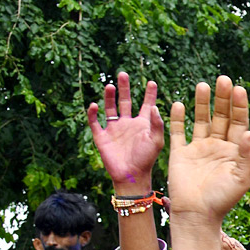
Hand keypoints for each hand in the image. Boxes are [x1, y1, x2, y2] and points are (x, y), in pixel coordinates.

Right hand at [87, 72, 164, 193]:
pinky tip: (95, 105)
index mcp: (143, 124)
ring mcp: (114, 129)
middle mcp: (128, 124)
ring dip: (109, 97)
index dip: (149, 94)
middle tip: (124, 74)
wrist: (131, 176)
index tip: (151, 82)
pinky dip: (93, 113)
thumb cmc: (146, 160)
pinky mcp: (102, 136)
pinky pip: (95, 122)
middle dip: (125, 88)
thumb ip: (157, 124)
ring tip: (111, 86)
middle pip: (125, 101)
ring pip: (110, 108)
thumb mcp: (156, 141)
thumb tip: (154, 107)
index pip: (146, 105)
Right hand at [168, 76, 249, 225]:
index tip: (239, 89)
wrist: (197, 214)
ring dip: (202, 103)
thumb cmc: (222, 200)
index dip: (239, 106)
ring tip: (203, 85)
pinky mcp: (180, 153)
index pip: (238, 123)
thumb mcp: (241, 180)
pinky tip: (180, 104)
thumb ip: (247, 156)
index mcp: (234, 152)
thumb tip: (249, 133)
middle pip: (221, 117)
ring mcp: (198, 149)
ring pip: (201, 120)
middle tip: (223, 79)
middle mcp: (217, 147)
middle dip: (223, 99)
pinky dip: (178, 118)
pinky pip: (178, 132)